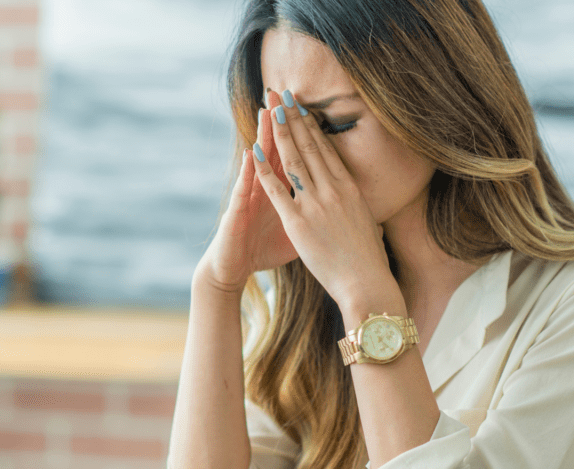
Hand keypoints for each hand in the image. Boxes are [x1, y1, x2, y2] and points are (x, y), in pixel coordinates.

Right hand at [196, 90, 297, 294]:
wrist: (234, 268)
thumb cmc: (262, 251)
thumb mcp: (294, 231)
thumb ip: (310, 214)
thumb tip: (339, 207)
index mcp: (282, 191)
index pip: (294, 156)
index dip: (301, 133)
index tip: (310, 108)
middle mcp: (263, 189)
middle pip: (275, 151)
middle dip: (281, 123)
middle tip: (285, 94)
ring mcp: (249, 198)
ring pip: (257, 163)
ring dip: (262, 136)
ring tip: (266, 111)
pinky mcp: (237, 212)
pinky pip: (244, 190)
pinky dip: (249, 172)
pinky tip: (250, 154)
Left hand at [251, 91, 399, 312]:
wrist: (367, 283)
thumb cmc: (368, 260)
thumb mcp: (366, 222)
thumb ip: (356, 205)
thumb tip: (356, 198)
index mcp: (350, 188)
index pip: (326, 149)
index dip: (311, 125)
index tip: (301, 107)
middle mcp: (333, 190)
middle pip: (309, 146)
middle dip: (294, 117)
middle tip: (283, 93)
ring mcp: (315, 204)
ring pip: (293, 160)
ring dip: (280, 132)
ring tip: (271, 109)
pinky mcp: (298, 222)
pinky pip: (277, 190)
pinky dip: (264, 170)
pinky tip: (254, 151)